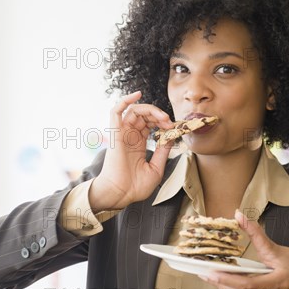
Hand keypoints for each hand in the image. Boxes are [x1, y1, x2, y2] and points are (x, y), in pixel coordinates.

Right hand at [89, 91, 173, 210]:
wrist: (121, 194)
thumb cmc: (135, 187)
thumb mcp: (157, 168)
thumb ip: (163, 151)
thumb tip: (172, 136)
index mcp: (137, 144)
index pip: (150, 124)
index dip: (162, 122)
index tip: (173, 128)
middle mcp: (129, 136)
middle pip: (144, 115)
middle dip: (159, 115)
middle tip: (170, 123)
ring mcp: (121, 134)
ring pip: (134, 110)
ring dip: (151, 109)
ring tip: (163, 118)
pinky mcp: (115, 134)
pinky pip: (116, 111)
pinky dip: (125, 100)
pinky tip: (137, 94)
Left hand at [199, 210, 288, 288]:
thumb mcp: (276, 247)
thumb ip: (255, 233)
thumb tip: (239, 217)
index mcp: (280, 281)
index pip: (249, 284)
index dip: (228, 279)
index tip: (212, 273)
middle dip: (221, 283)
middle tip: (204, 274)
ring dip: (226, 287)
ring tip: (210, 277)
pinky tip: (225, 283)